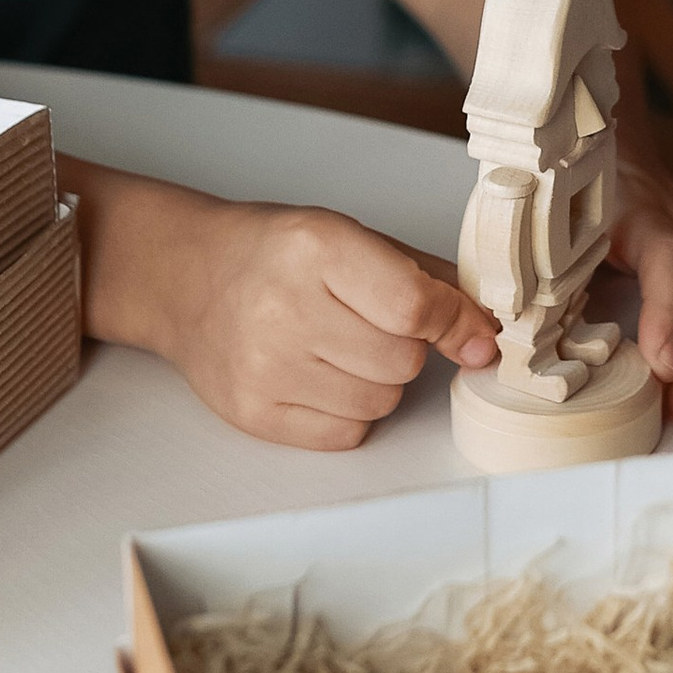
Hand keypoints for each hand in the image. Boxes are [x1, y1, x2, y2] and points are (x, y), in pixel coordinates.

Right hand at [102, 179, 497, 451]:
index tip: (471, 335)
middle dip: (405, 348)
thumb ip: (427, 279)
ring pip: (380, 403)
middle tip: (369, 325)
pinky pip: (346, 435)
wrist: (188, 278)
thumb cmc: (277, 254)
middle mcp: (285, 308)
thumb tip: (484, 335)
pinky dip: (348, 413)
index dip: (455, 324)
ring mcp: (264, 367)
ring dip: (378, 382)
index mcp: (316, 248)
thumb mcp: (352, 237)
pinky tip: (319, 376)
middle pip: (402, 362)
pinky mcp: (252, 413)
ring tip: (338, 348)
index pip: (415, 306)